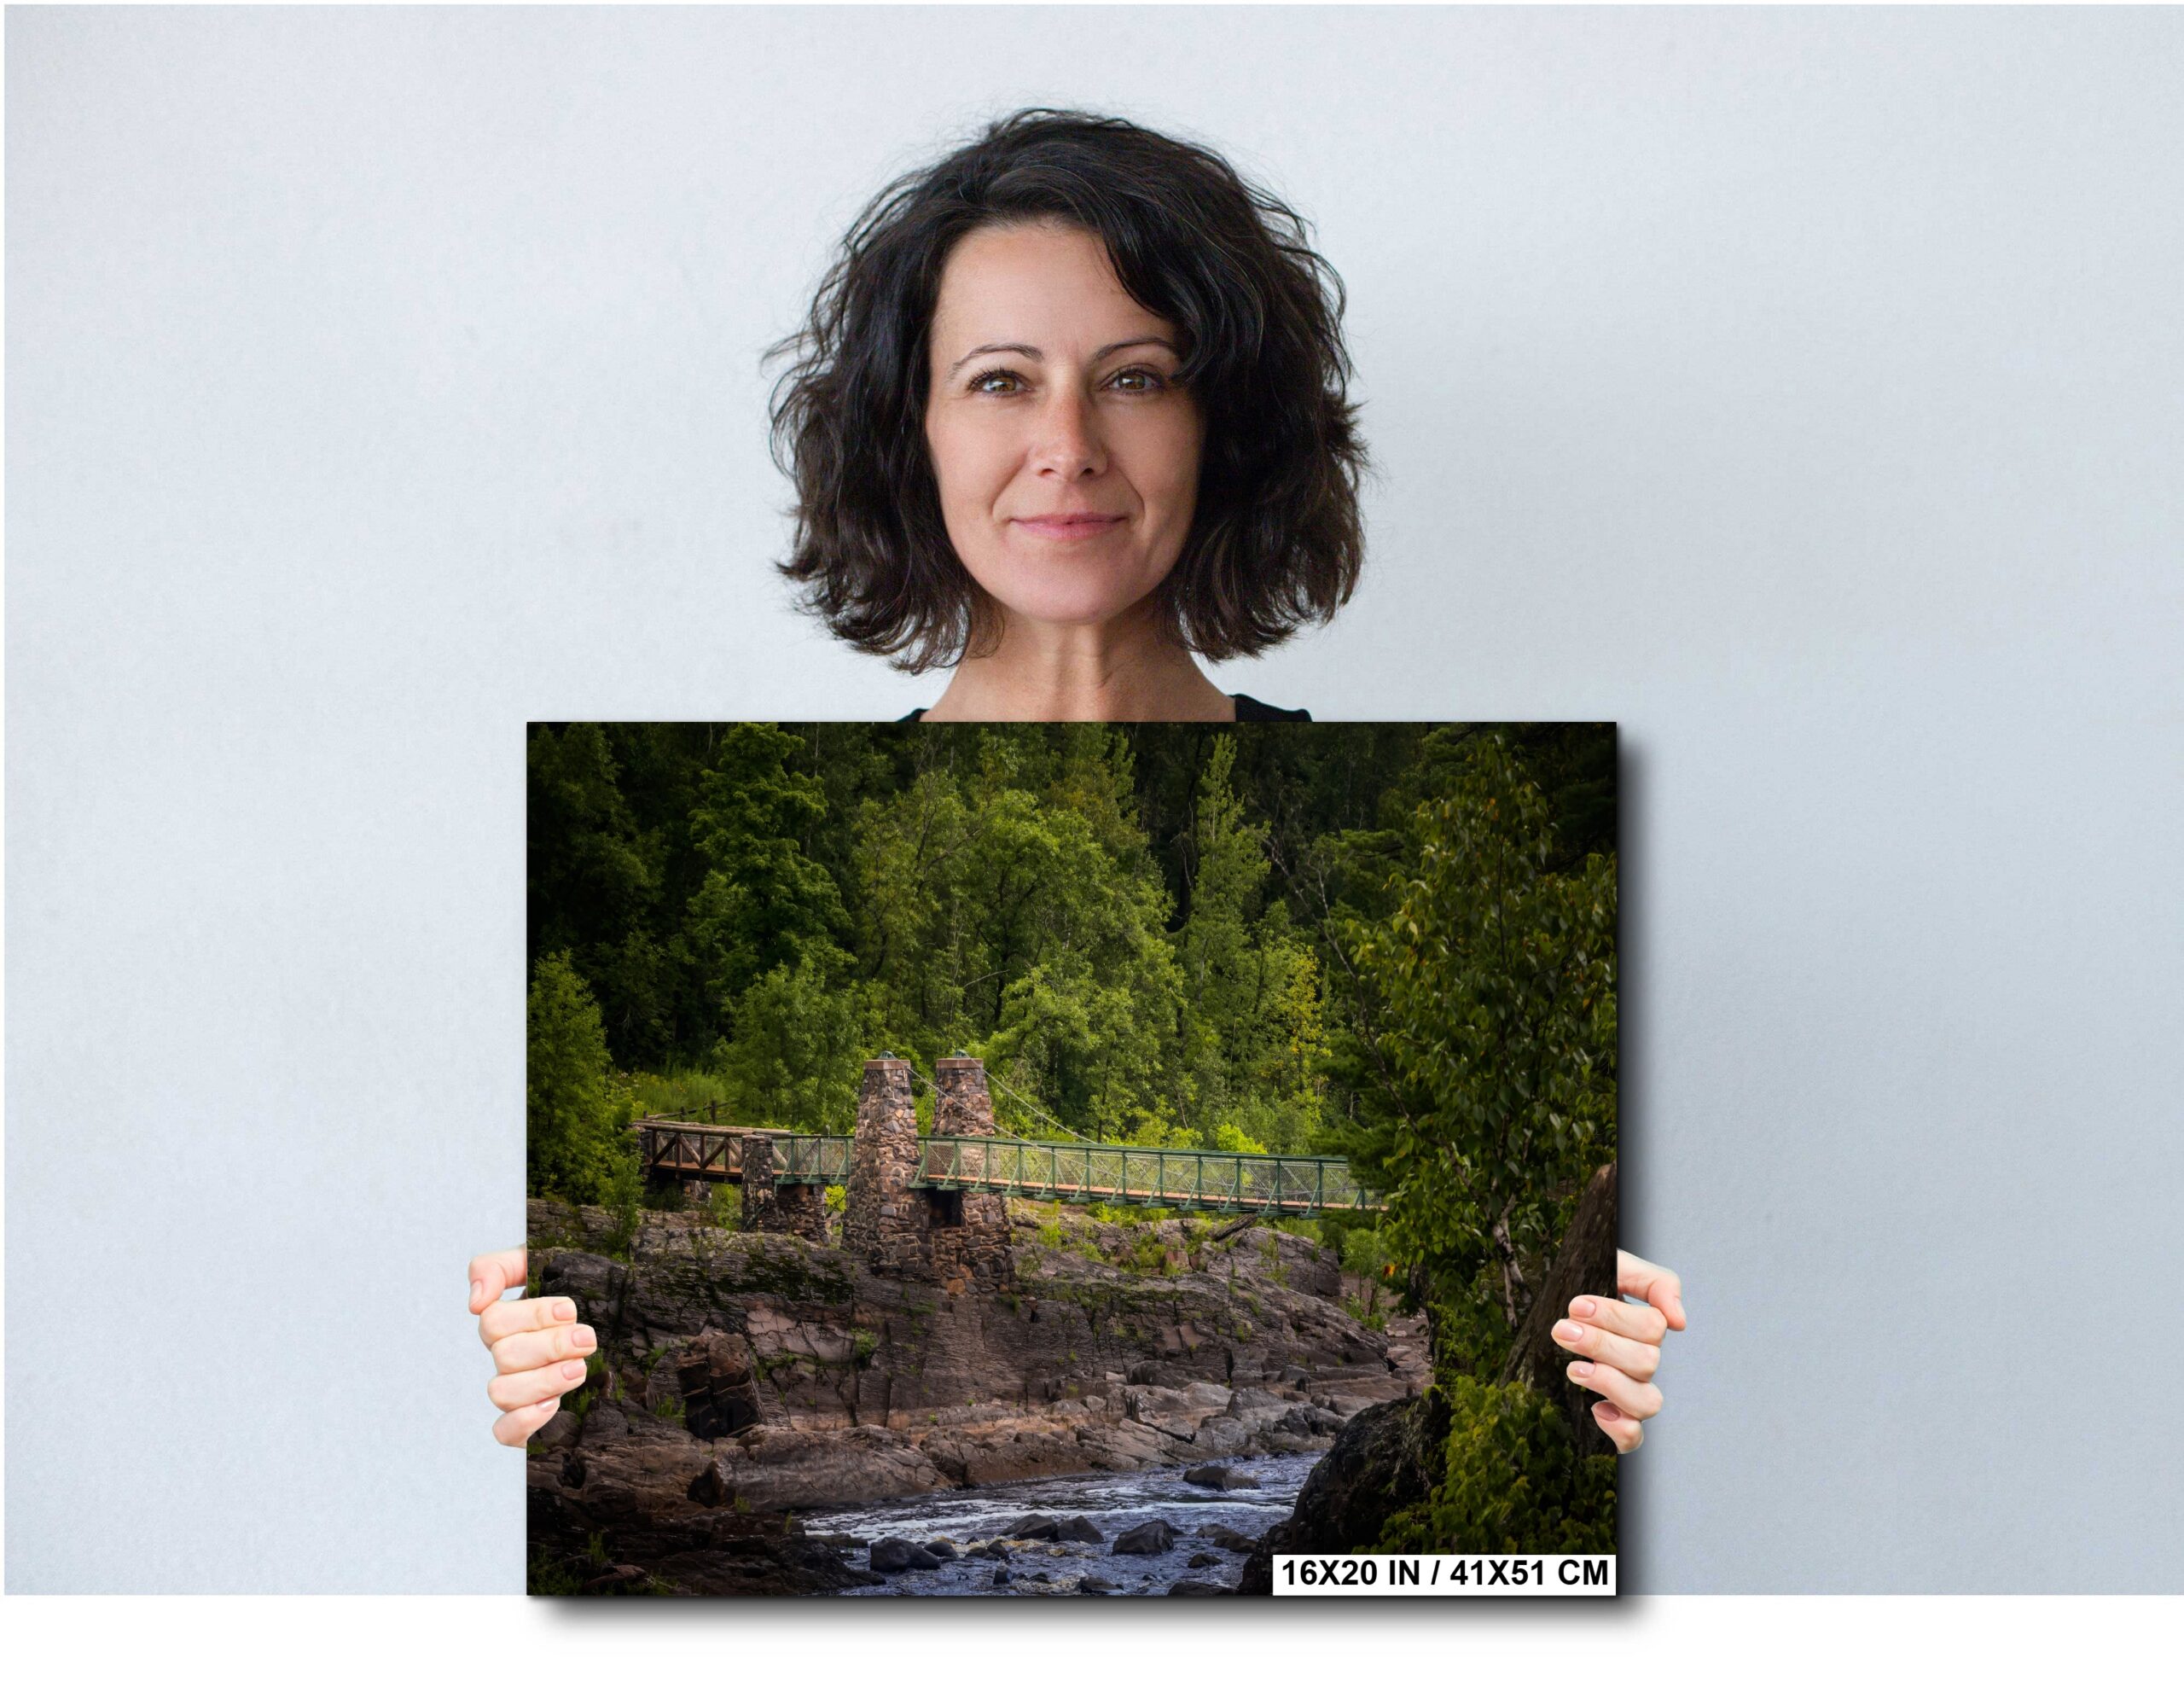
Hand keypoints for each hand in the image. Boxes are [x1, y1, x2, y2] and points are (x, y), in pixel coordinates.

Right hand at [469, 1246, 595, 1447]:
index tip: (570, 1310)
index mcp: (507, 1322)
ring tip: (579, 1369)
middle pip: (504, 1355)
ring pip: (502, 1392)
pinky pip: (504, 1432)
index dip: (531, 1316)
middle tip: (587, 1339)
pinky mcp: (528, 1423)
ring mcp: (516, 1389)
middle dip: (550, 1346)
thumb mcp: (543, 1264)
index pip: (494, 1320)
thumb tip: (476, 1301)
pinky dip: (524, 1421)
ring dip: (542, 1380)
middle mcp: (507, 1357)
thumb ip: (500, 1267)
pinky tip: (554, 1405)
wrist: (621, 1326)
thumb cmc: (577, 1291)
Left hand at [1551, 1249, 1684, 1454]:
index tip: (1576, 1306)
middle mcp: (1643, 1362)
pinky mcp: (1614, 1417)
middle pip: (1646, 1363)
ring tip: (1573, 1369)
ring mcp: (1630, 1391)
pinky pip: (1633, 1438)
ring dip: (1609, 1383)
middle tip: (1563, 1330)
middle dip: (1600, 1344)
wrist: (1552, 1301)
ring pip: (1647, 1402)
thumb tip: (1679, 1321)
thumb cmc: (1588, 1284)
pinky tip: (1596, 1409)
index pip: (1652, 1328)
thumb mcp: (1618, 1266)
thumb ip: (1656, 1282)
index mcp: (1646, 1328)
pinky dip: (1620, 1428)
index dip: (1615, 1317)